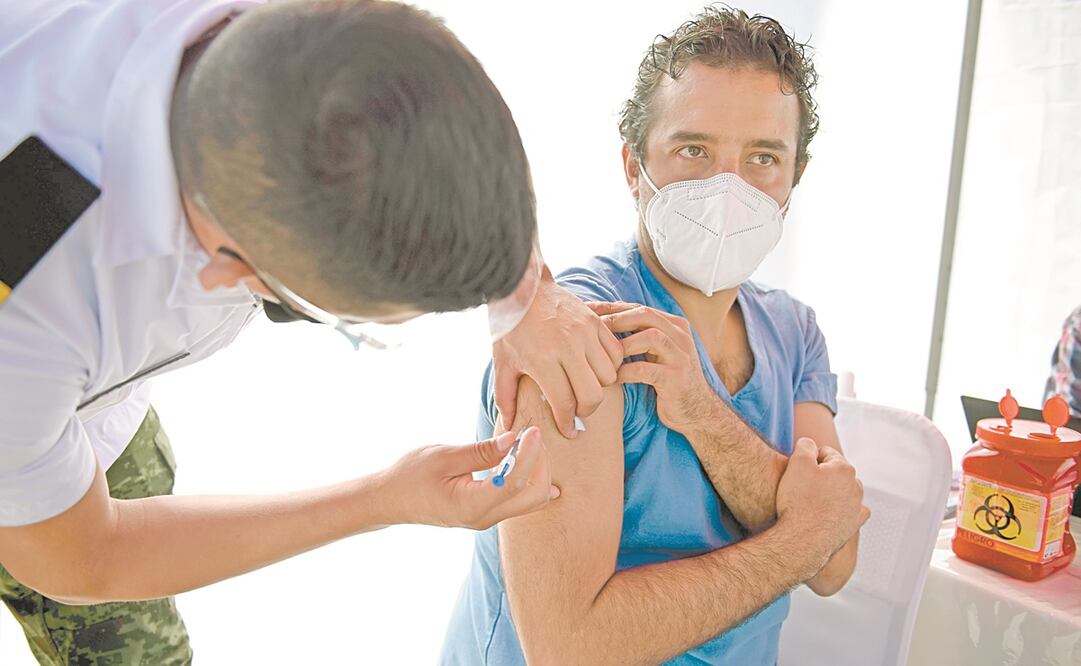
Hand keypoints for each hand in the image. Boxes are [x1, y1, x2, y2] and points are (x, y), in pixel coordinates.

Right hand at [380, 427, 559, 529]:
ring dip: (537, 469)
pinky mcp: (488, 512)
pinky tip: (531, 459)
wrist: (391, 500)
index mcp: (471, 506)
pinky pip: (522, 499)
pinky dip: (530, 477)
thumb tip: (514, 439)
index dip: (530, 454)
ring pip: (532, 499)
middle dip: (540, 464)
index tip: (532, 430)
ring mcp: (488, 518)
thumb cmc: (411, 476)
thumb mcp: (443, 457)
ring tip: (527, 443)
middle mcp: (484, 518)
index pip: (515, 482)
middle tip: (531, 435)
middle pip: (534, 496)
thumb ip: (481, 451)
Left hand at [492, 273, 622, 437]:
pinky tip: (593, 367)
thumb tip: (511, 427)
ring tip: (584, 386)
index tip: (568, 430)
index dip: (568, 422)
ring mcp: (585, 332)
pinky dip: (610, 365)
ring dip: (599, 387)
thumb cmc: (510, 327)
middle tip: (576, 411)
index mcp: (543, 359)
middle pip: (592, 395)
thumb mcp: (502, 363)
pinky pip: (616, 353)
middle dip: (586, 411)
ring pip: (609, 376)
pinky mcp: (595, 322)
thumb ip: (505, 397)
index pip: (565, 403)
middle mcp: (568, 347)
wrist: (522, 288)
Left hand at [590, 301, 717, 434]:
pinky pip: (646, 369)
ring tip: (600, 354)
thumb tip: (602, 321)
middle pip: (645, 315)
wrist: (696, 411)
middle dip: (614, 319)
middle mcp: (680, 335)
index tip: (585, 310)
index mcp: (674, 325)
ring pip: (650, 337)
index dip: (611, 307)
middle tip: (588, 328)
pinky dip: (625, 371)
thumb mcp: (656, 353)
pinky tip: (612, 378)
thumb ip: (638, 336)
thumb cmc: (668, 380)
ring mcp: (681, 355)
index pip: (638, 307)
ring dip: (621, 344)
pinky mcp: (676, 378)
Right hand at [776, 438, 869, 578]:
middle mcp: (855, 486)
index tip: (797, 473)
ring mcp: (856, 506)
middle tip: (801, 487)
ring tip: (810, 501)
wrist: (802, 540)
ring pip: (843, 490)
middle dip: (821, 475)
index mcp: (844, 468)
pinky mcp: (854, 524)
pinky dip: (844, 509)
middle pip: (835, 471)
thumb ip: (805, 445)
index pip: (824, 453)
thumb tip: (810, 444)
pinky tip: (831, 512)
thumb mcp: (796, 463)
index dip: (807, 460)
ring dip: (830, 491)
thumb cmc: (798, 501)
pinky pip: (853, 511)